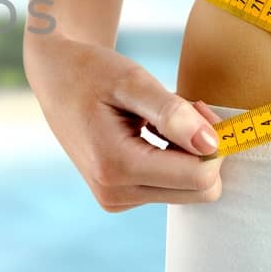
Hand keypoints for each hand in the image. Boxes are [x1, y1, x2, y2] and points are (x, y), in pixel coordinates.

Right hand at [25, 33, 224, 211]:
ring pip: (189, 192)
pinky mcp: (121, 198)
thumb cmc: (92, 71)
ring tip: (166, 117)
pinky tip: (155, 133)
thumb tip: (212, 145)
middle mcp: (115, 193)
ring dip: (190, 154)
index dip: (214, 142)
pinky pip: (171, 189)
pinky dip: (175, 161)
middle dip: (205, 151)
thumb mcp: (133, 82)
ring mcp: (116, 200)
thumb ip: (173, 113)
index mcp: (115, 166)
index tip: (198, 106)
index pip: (198, 177)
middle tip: (188, 109)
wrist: (56, 77)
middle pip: (198, 191)